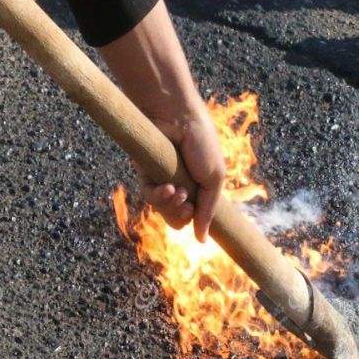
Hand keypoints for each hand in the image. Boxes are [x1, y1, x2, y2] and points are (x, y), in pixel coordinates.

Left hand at [142, 97, 225, 241]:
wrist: (178, 118)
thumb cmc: (201, 143)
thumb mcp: (214, 179)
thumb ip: (208, 211)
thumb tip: (201, 241)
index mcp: (199, 186)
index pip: (195, 215)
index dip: (196, 221)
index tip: (197, 214)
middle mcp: (180, 185)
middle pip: (177, 219)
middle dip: (182, 216)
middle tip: (187, 204)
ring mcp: (162, 180)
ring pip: (162, 211)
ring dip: (171, 206)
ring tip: (178, 192)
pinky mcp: (144, 173)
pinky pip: (149, 197)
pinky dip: (158, 196)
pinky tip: (167, 187)